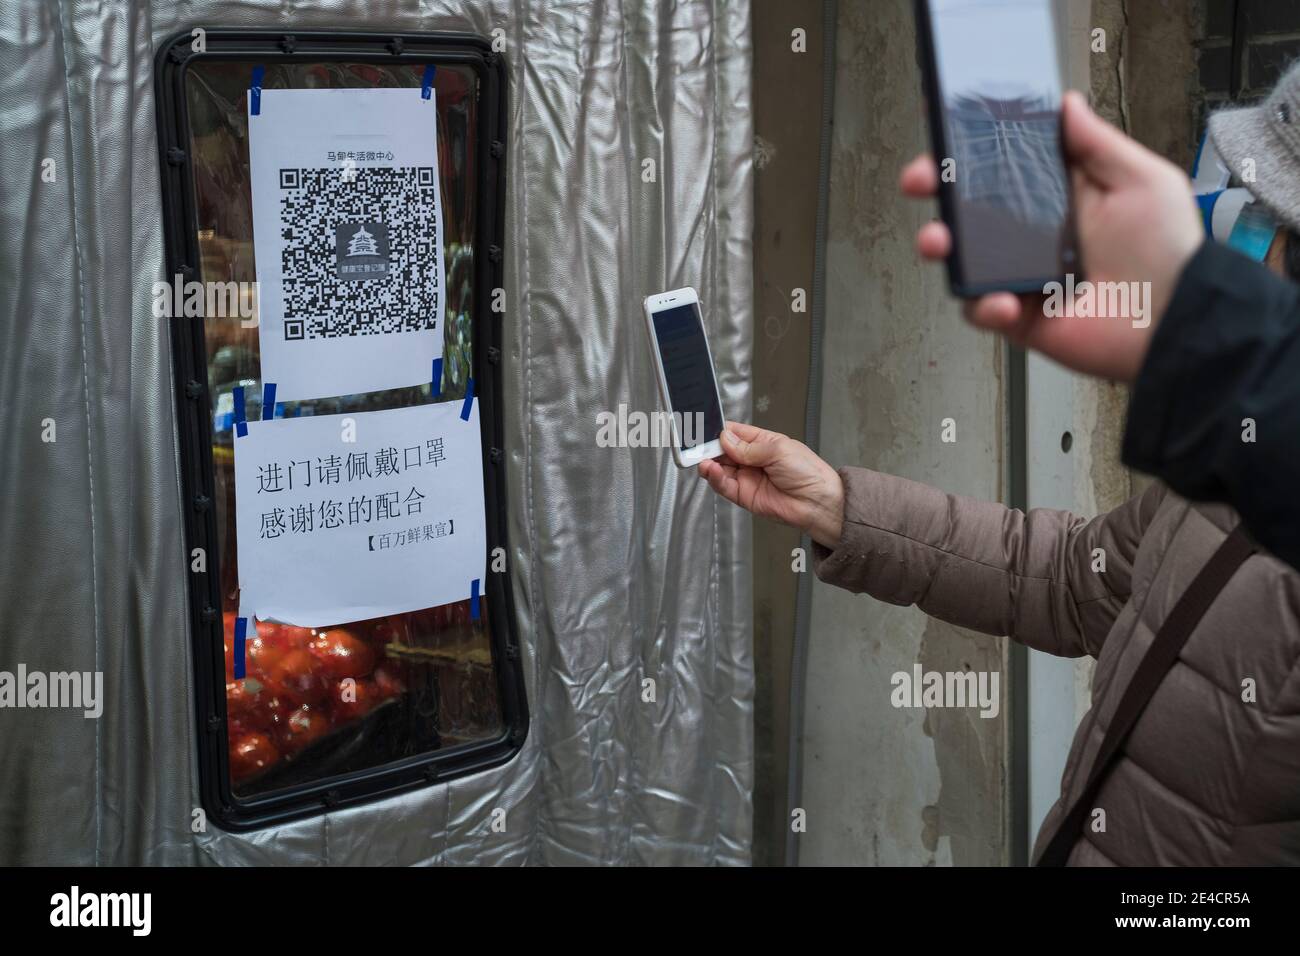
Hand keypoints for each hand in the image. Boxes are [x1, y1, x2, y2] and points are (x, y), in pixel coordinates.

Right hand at [698, 421, 844, 548]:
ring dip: (708, 463)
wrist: (817, 502)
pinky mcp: (744, 496)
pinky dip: (714, 478)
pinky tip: (710, 470)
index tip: (704, 429)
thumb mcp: (778, 450)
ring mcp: (747, 478)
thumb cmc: (808, 473)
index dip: (719, 431)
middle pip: (722, 451)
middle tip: (698, 445)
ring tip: (703, 459)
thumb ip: (748, 447)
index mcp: (762, 442)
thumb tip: (725, 438)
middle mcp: (752, 459)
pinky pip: (724, 486)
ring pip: (720, 469)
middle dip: (709, 447)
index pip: (734, 433)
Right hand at [901, 91, 1204, 382]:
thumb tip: (1066, 105)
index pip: (1004, 168)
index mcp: (1059, 197)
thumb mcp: (1142, 180)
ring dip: (942, 246)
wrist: (1172, 321)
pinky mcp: (1019, 316)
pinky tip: (1001, 299)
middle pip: (970, 209)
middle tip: (923, 181)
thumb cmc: (1168, 252)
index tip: (947, 138)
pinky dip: (983, 305)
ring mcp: (1022, 276)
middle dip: (937, 191)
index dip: (971, 153)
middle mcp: (1034, 235)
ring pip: (963, 259)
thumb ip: (1097, 143)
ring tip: (938, 241)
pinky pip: (982, 309)